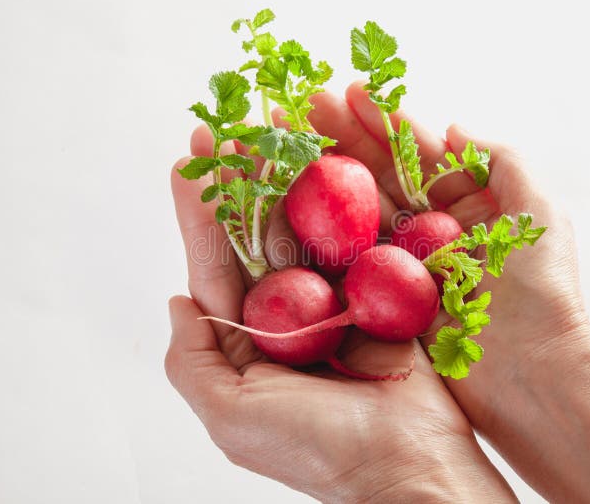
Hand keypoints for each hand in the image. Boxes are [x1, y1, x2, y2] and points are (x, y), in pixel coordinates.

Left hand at [166, 126, 515, 501]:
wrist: (410, 464)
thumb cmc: (318, 451)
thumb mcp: (232, 419)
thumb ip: (194, 363)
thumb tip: (179, 302)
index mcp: (252, 341)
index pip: (216, 264)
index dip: (201, 211)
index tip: (190, 159)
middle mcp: (291, 316)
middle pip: (259, 236)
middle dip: (241, 182)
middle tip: (227, 125)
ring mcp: (337, 300)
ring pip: (308, 228)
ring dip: (288, 178)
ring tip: (270, 125)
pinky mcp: (380, 292)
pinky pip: (357, 237)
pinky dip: (344, 199)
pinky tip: (329, 157)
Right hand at [307, 82, 589, 496]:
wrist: (532, 379)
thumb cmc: (542, 296)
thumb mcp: (538, 215)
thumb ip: (502, 160)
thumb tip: (453, 125)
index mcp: (465, 204)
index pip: (417, 153)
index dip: (384, 120)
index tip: (349, 91)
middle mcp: (427, 230)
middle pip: (377, 175)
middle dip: (339, 137)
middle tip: (300, 107)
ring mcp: (401, 265)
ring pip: (356, 212)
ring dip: (320, 176)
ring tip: (283, 142)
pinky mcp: (382, 300)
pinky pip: (345, 259)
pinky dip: (317, 233)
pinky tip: (288, 203)